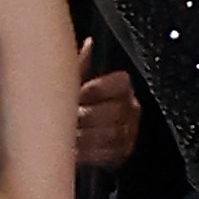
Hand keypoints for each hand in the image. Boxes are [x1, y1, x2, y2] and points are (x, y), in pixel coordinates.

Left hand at [76, 43, 140, 170]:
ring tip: (67, 133)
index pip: (121, 83)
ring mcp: (130, 132)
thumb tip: (88, 45)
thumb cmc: (71, 104)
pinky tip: (75, 148)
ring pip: (113, 134)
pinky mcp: (123, 152)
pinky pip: (111, 153)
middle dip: (87, 115)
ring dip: (86, 135)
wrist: (69, 137)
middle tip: (68, 116)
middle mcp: (131, 108)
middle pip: (115, 111)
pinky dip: (91, 153)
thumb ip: (80, 65)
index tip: (79, 92)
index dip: (98, 88)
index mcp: (122, 86)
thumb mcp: (73, 81)